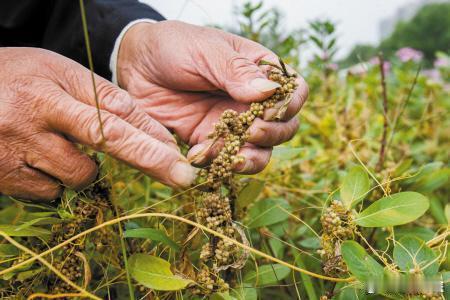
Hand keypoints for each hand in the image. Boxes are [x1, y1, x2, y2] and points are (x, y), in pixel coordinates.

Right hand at [0, 48, 195, 200]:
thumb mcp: (55, 71)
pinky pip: (52, 192)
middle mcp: (36, 117)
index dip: (151, 133)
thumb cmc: (14, 78)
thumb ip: (97, 95)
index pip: (114, 109)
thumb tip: (146, 127)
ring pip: (81, 175)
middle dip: (151, 160)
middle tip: (183, 178)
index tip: (180, 153)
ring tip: (58, 145)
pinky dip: (56, 180)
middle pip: (108, 139)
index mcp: (51, 85)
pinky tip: (38, 159)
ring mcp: (18, 151)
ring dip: (84, 168)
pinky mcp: (5, 178)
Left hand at [117, 21, 307, 172]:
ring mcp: (232, 124)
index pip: (294, 91)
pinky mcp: (209, 141)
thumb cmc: (173, 46)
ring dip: (251, 158)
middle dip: (272, 134)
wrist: (135, 64)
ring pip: (260, 150)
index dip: (290, 104)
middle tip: (250, 131)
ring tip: (232, 156)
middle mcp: (251, 101)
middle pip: (285, 127)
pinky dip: (217, 164)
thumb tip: (269, 91)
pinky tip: (196, 154)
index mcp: (258, 71)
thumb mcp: (206, 50)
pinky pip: (224, 160)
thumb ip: (236, 70)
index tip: (269, 109)